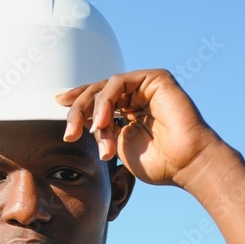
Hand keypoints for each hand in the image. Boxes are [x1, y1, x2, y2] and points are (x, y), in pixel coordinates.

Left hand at [54, 69, 224, 187]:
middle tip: (69, 133)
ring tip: (89, 132)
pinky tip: (102, 121)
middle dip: (78, 111)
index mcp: (130, 111)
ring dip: (91, 109)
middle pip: (97, 93)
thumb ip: (102, 132)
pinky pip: (119, 81)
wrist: (187, 165)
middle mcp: (137, 95)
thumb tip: (80, 124)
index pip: (98, 102)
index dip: (77, 104)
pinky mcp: (156, 78)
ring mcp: (147, 86)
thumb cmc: (159, 163)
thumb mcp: (119, 147)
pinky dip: (106, 100)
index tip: (57, 107)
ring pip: (105, 87)